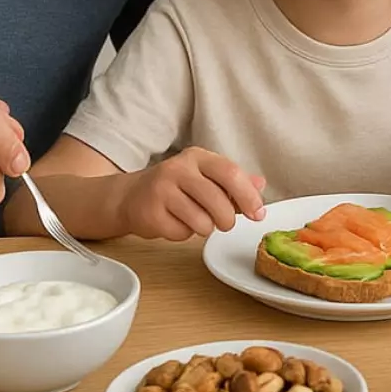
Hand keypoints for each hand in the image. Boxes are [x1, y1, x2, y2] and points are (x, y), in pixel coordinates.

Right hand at [115, 148, 265, 240]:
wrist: (130, 196)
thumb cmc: (175, 187)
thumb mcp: (204, 177)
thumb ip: (233, 182)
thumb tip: (260, 185)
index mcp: (197, 157)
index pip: (231, 173)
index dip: (248, 196)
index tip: (258, 214)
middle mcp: (178, 169)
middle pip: (218, 201)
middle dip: (227, 220)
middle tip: (224, 223)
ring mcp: (161, 190)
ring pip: (202, 222)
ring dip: (205, 228)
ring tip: (194, 220)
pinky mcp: (150, 213)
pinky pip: (182, 233)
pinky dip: (184, 234)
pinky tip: (174, 222)